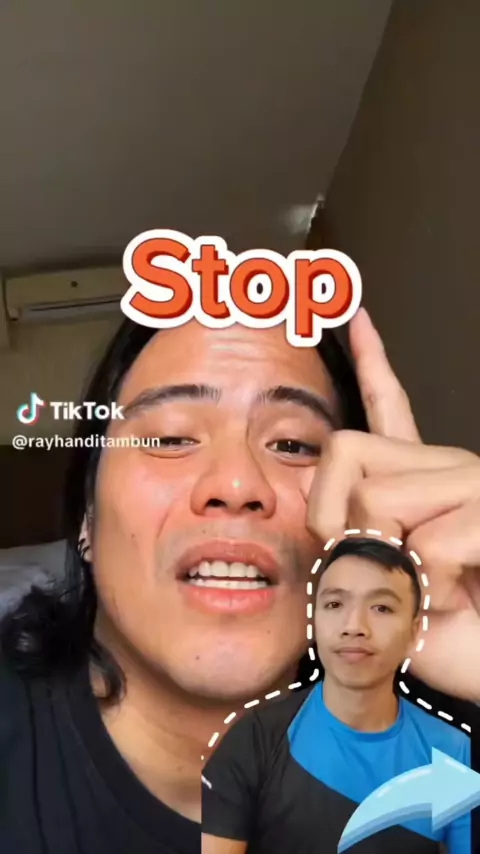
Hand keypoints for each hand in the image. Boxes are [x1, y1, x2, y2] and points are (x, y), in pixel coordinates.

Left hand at [302, 308, 479, 702]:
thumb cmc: (432, 633)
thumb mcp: (367, 581)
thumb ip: (341, 537)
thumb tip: (316, 498)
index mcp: (416, 475)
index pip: (389, 404)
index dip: (370, 359)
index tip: (356, 317)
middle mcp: (446, 465)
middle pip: (346, 455)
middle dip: (339, 522)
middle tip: (381, 567)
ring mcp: (472, 481)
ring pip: (377, 498)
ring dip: (386, 559)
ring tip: (427, 585)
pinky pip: (425, 538)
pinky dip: (427, 582)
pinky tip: (458, 589)